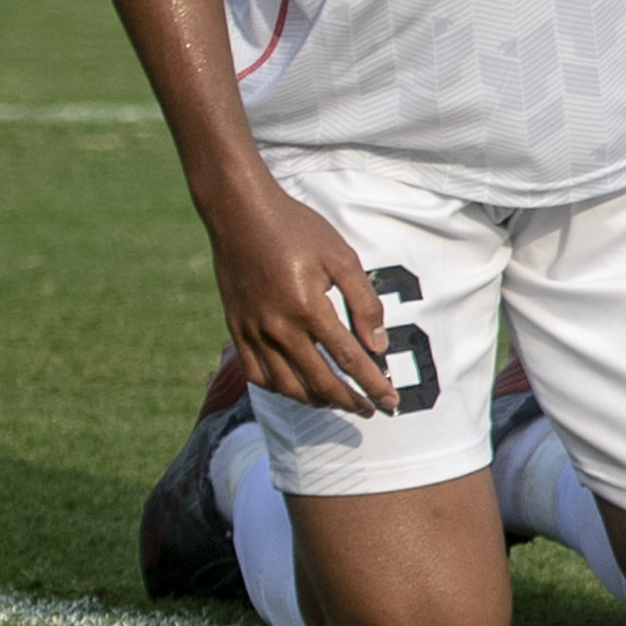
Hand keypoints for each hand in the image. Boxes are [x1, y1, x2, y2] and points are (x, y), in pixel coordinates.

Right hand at [204, 174, 398, 414]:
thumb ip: (364, 304)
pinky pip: (255, 373)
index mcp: (308, 309)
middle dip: (349, 401)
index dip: (372, 385)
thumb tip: (378, 346)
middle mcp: (277, 328)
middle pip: (319, 382)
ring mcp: (252, 332)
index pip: (348, 360)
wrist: (240, 215)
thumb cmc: (297, 231)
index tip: (390, 401)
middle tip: (370, 410)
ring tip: (337, 402)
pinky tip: (296, 387)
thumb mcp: (342, 258)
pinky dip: (279, 388)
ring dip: (315, 400)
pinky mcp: (235, 329)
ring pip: (285, 385)